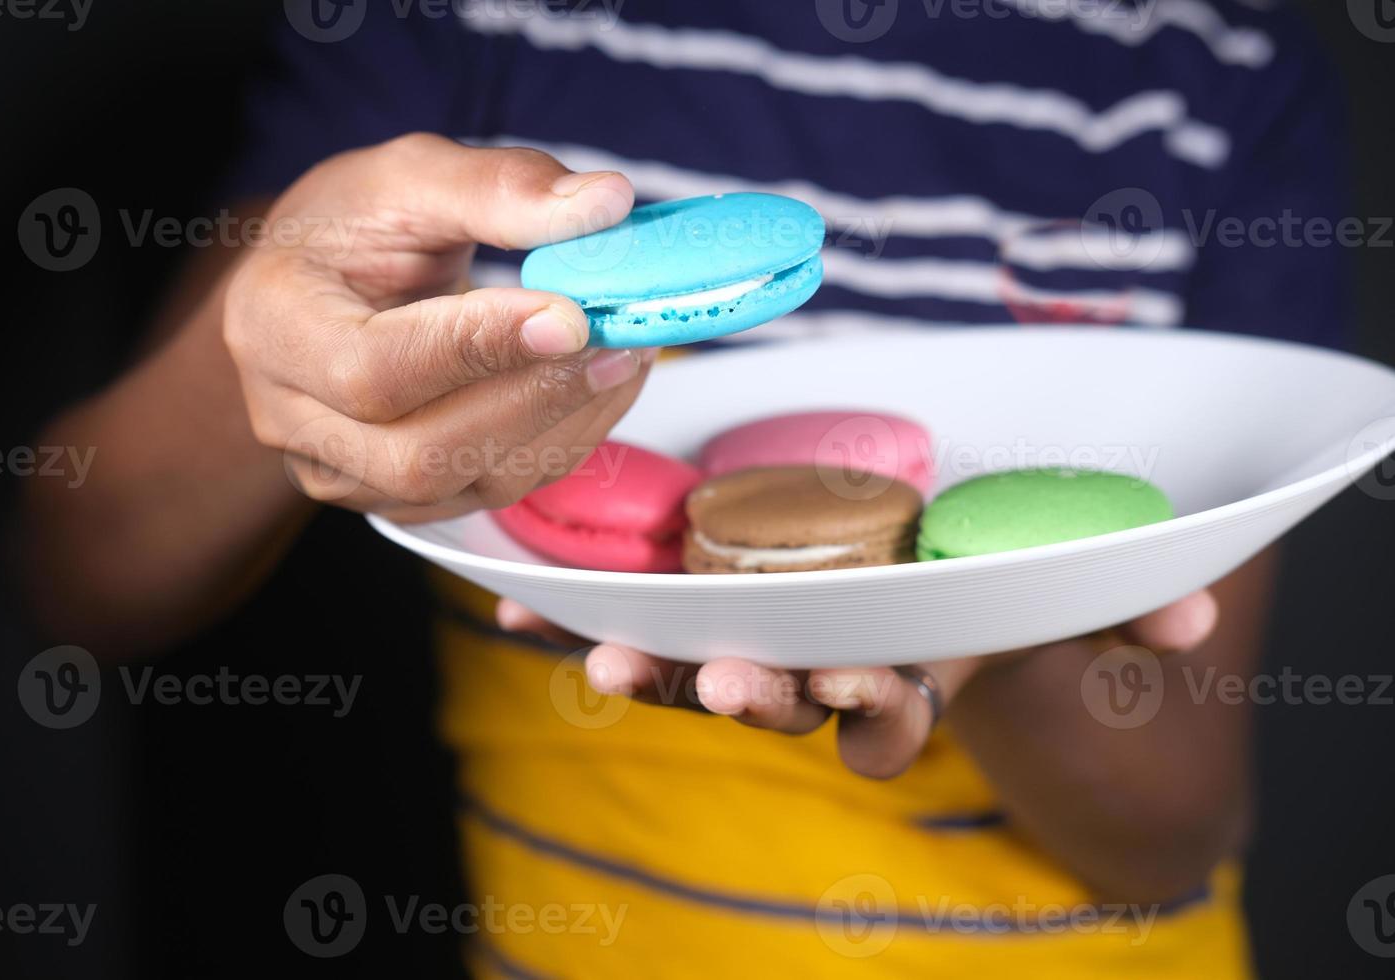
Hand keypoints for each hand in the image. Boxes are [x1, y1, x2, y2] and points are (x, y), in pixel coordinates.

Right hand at [224, 133, 650, 522]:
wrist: (317, 288)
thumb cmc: (351, 227)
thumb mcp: (409, 177)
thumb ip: (500, 187)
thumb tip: (606, 202)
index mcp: (275, 329)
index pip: (375, 370)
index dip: (478, 349)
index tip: (570, 313)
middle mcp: (295, 422)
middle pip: (420, 454)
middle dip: (536, 400)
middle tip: (618, 339)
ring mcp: (347, 474)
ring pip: (470, 484)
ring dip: (567, 423)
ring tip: (625, 352)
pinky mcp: (401, 498)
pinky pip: (494, 489)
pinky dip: (564, 440)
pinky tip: (599, 384)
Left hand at [496, 591, 1219, 778]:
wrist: (899, 537)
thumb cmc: (971, 562)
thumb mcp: (1040, 574)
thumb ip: (1114, 598)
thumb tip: (1193, 623)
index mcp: (898, 667)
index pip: (892, 716)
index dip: (883, 714)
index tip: (876, 690)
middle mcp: (814, 668)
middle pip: (782, 701)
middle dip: (759, 697)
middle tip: (733, 682)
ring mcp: (742, 634)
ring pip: (693, 668)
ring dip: (653, 669)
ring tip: (611, 664)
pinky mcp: (680, 597)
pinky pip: (621, 614)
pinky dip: (568, 615)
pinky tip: (512, 603)